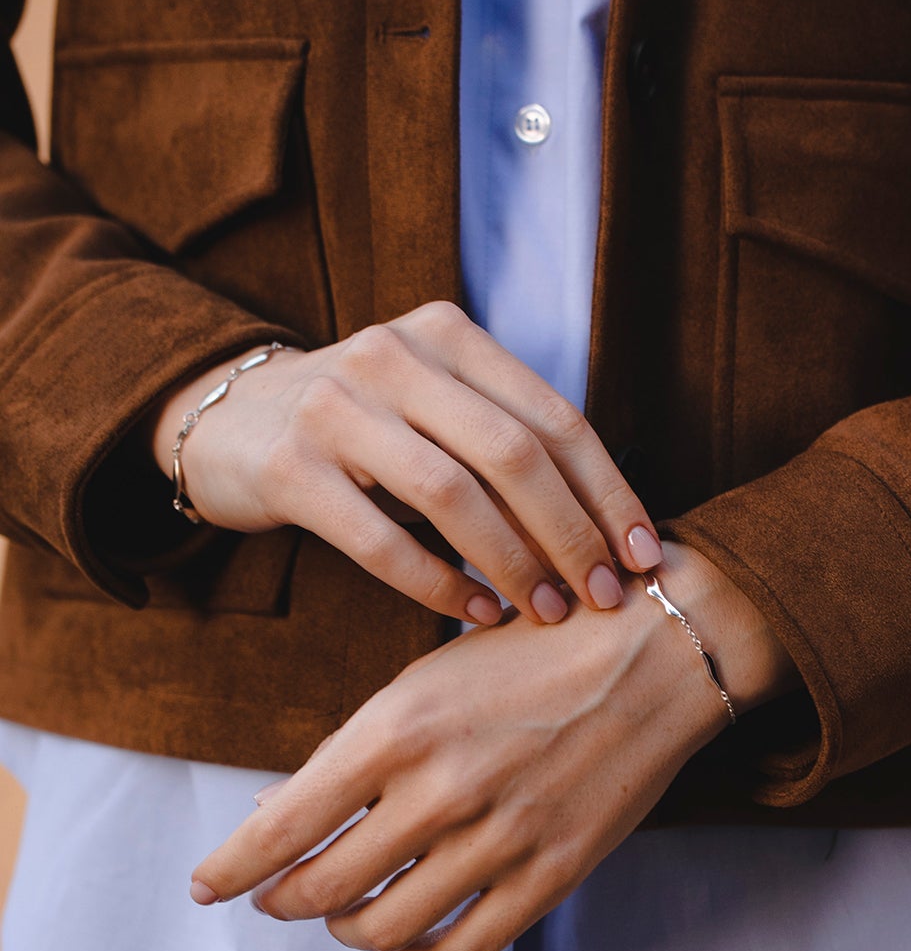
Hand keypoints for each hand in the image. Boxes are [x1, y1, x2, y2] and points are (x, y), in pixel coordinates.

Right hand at [148, 301, 662, 625]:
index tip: (645, 555)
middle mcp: (395, 357)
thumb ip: (506, 441)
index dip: (609, 492)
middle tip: (605, 596)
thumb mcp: (434, 405)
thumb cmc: (362, 427)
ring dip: (512, 564)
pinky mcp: (289, 468)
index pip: (553, 418)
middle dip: (572, 534)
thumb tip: (608, 529)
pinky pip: (380, 540)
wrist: (225, 418)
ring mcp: (336, 409)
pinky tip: (473, 615)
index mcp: (448, 334)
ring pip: (452, 496)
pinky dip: (437, 585)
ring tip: (546, 613)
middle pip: (513, 454)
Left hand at [190, 541, 798, 950]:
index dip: (230, 869)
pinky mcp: (552, 873)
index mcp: (399, 727)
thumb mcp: (431, 675)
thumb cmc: (537, 646)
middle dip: (282, 901)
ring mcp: (500, 839)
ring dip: (346, 929)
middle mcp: (441, 790)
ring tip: (342, 915)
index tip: (205, 886)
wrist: (660, 650)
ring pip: (385, 928)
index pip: (282, 826)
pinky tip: (402, 944)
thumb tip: (283, 815)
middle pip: (322, 887)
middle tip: (274, 898)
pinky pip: (463, 947)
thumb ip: (361, 748)